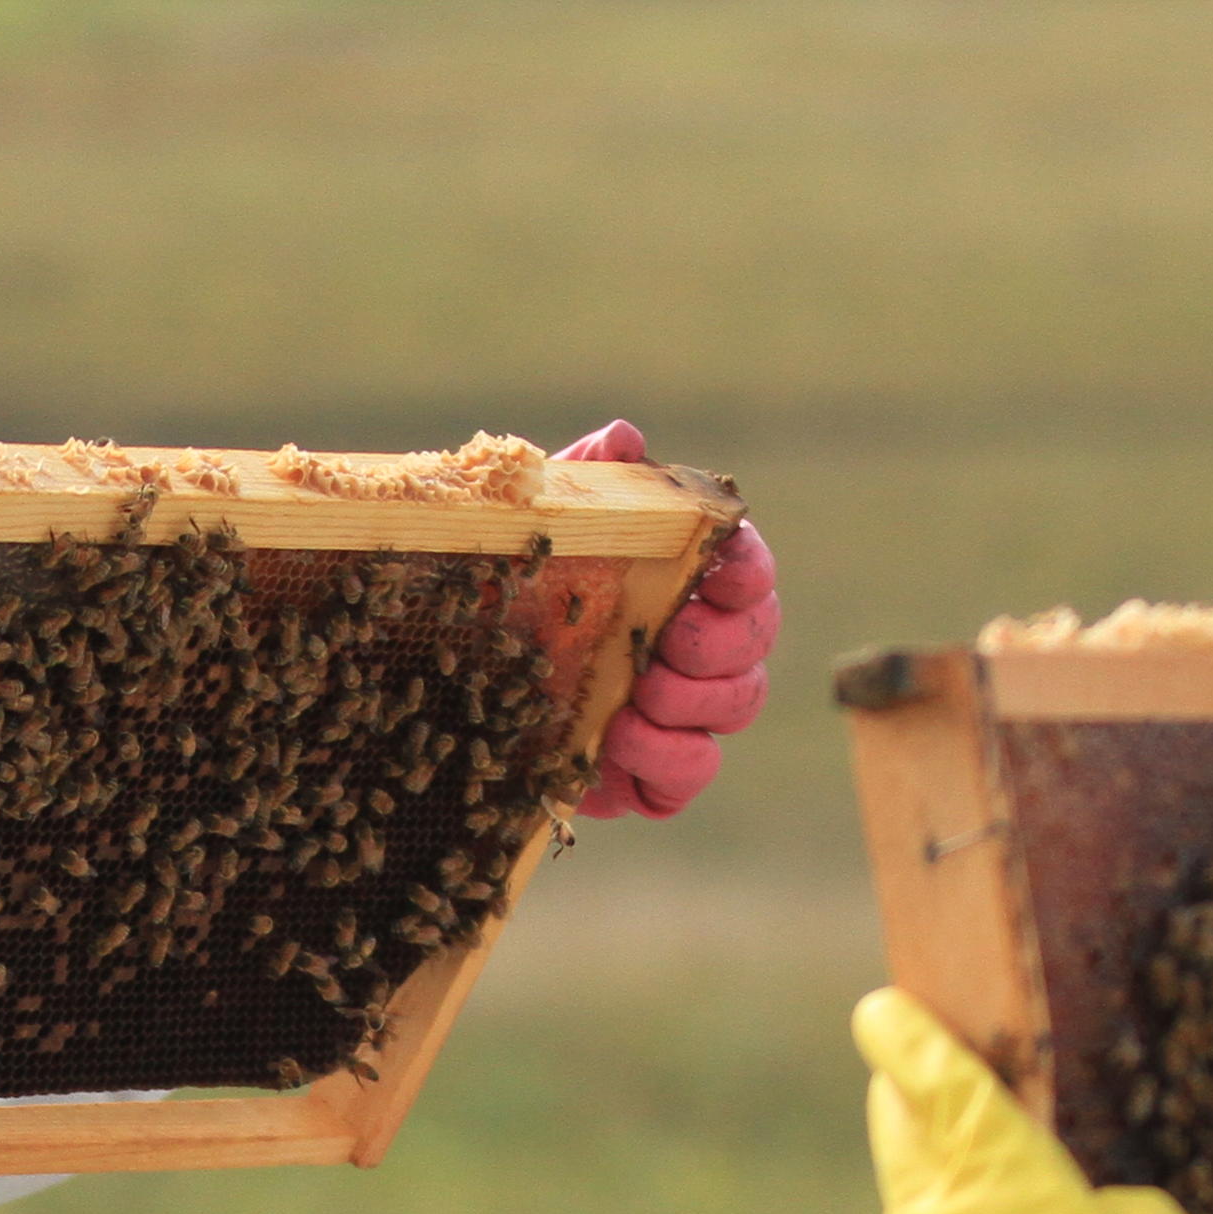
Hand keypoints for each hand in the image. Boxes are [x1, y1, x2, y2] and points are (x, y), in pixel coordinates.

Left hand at [555, 421, 773, 818]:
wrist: (457, 670)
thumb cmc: (520, 586)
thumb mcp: (545, 528)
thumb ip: (589, 480)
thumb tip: (625, 436)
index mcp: (686, 578)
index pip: (748, 570)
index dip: (748, 573)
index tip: (720, 574)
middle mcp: (699, 643)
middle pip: (754, 644)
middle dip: (721, 643)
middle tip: (671, 641)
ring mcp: (682, 710)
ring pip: (735, 708)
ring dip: (691, 703)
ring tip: (637, 696)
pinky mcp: (652, 769)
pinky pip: (690, 777)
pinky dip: (666, 763)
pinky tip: (621, 744)